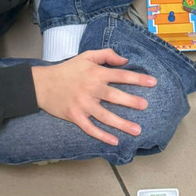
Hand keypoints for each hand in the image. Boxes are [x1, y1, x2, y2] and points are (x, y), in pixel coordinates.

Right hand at [31, 50, 156, 145]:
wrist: (42, 84)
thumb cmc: (67, 70)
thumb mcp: (86, 56)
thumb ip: (106, 55)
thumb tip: (125, 60)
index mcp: (96, 73)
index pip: (121, 75)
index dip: (138, 79)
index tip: (153, 83)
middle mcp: (91, 89)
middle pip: (115, 96)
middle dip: (132, 101)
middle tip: (145, 106)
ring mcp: (83, 104)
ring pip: (106, 115)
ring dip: (122, 124)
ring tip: (137, 130)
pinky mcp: (75, 116)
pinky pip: (91, 128)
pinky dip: (102, 135)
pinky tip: (114, 141)